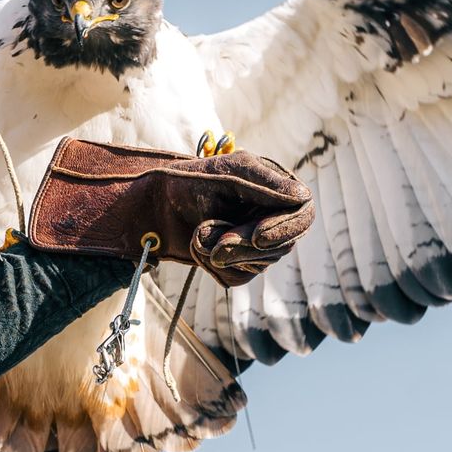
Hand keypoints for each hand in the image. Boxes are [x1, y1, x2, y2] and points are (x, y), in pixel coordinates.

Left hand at [26, 138, 314, 287]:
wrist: (149, 207)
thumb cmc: (186, 183)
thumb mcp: (225, 174)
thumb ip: (264, 184)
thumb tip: (302, 196)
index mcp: (275, 189)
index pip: (301, 214)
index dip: (283, 228)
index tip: (257, 235)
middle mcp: (271, 218)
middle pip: (281, 245)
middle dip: (243, 244)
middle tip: (208, 235)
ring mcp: (255, 246)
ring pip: (257, 265)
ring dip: (221, 251)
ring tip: (197, 231)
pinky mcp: (236, 268)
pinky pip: (235, 277)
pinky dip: (211, 263)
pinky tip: (196, 244)